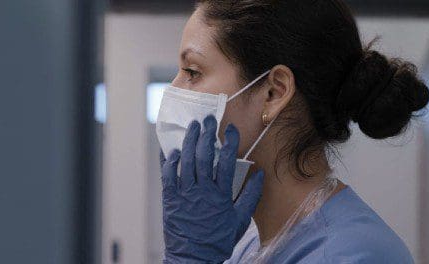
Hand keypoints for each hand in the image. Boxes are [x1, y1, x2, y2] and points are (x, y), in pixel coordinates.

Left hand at [160, 115, 264, 262]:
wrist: (193, 258)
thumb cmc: (218, 241)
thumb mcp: (240, 220)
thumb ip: (250, 197)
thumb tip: (260, 175)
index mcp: (221, 195)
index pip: (226, 161)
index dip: (229, 142)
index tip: (230, 129)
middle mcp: (202, 191)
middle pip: (204, 155)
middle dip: (206, 134)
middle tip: (208, 119)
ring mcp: (184, 194)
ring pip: (185, 161)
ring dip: (189, 141)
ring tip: (192, 127)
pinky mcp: (169, 199)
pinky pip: (167, 175)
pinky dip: (170, 161)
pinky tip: (174, 151)